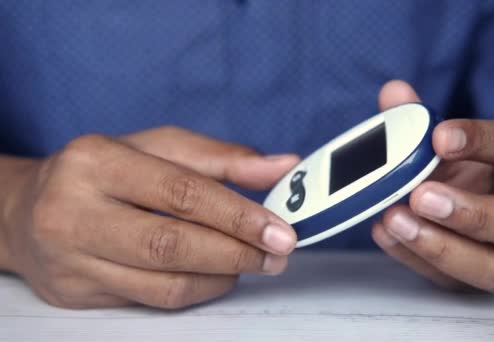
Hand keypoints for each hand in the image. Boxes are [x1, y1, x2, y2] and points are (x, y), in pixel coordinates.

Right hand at [2, 126, 298, 307]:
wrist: (26, 210)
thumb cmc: (101, 172)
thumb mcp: (156, 147)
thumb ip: (221, 158)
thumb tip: (282, 167)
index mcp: (96, 161)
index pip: (180, 192)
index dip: (237, 215)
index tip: (280, 229)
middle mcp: (74, 211)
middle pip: (172, 244)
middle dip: (236, 253)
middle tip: (276, 254)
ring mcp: (71, 259)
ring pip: (166, 283)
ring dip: (223, 276)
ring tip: (252, 262)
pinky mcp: (77, 294)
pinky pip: (153, 301)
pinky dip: (197, 290)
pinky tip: (216, 273)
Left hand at [372, 81, 493, 291]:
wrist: (471, 202)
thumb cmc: (468, 167)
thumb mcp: (449, 140)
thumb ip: (420, 118)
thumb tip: (393, 94)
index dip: (482, 140)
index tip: (439, 136)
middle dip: (472, 213)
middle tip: (422, 195)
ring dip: (441, 247)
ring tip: (395, 219)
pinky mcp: (479, 280)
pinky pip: (453, 282)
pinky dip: (413, 258)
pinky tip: (385, 232)